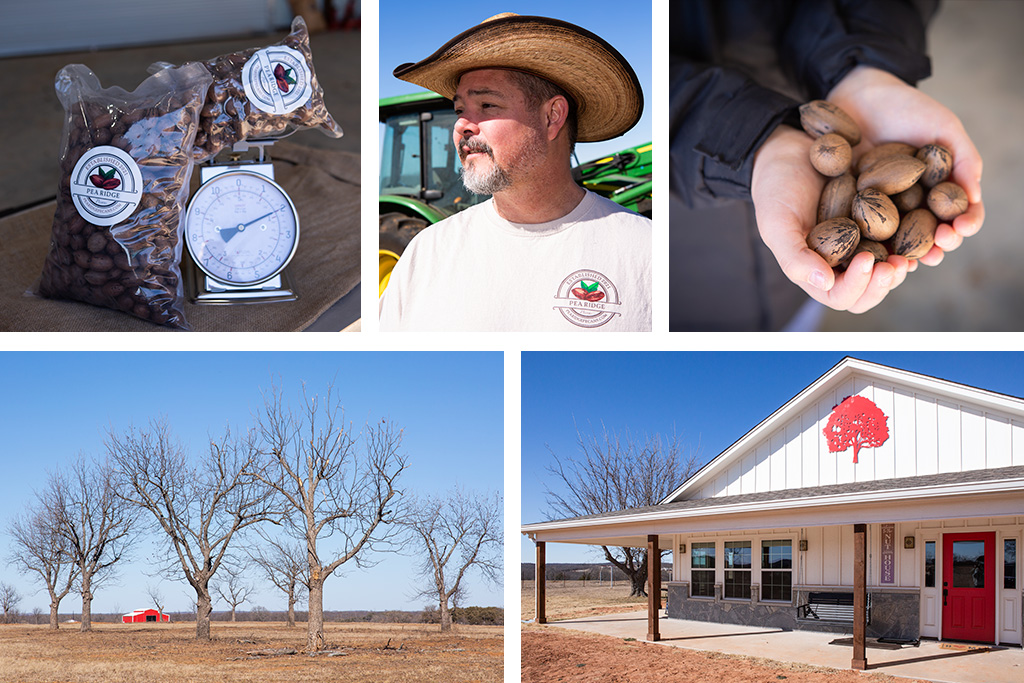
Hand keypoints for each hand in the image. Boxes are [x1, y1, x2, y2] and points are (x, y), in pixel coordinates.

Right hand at [752, 125, 910, 311]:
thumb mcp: (775, 222)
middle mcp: (844, 260)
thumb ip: (794, 257)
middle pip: (872, 290)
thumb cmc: (775, 187)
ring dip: (906, 263)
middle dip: (886, 282)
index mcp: (817, 269)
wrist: (789, 147)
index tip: (866, 261)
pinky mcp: (884, 216)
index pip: (842, 296)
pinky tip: (927, 224)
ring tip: (914, 250)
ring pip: (892, 267)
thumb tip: (825, 283)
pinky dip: (918, 235)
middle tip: (898, 264)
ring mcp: (866, 240)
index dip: (857, 286)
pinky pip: (906, 232)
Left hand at [828, 65, 983, 267]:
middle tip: (938, 247)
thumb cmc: (907, 107)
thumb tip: (975, 197)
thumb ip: (964, 159)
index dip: (964, 224)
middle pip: (930, 233)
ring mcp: (881, 208)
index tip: (962, 227)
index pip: (959, 213)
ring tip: (909, 259)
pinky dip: (868, 244)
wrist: (858, 95)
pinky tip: (871, 251)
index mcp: (939, 189)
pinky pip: (860, 230)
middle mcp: (913, 204)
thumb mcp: (943, 127)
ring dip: (905, 253)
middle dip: (937, 244)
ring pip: (896, 239)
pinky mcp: (850, 208)